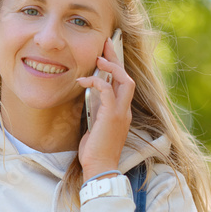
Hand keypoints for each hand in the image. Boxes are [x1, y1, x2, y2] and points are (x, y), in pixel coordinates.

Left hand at [77, 36, 134, 179]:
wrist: (99, 168)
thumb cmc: (95, 152)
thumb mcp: (95, 127)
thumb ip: (95, 111)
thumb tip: (88, 96)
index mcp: (122, 112)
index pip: (122, 84)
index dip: (116, 67)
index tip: (106, 53)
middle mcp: (125, 110)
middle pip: (127, 77)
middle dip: (117, 58)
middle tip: (106, 43)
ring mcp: (121, 113)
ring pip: (125, 81)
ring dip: (112, 67)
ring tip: (98, 58)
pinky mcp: (112, 117)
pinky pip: (108, 92)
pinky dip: (96, 82)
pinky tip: (83, 80)